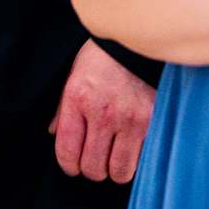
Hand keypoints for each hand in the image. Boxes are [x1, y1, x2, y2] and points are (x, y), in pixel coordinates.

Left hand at [48, 40, 156, 182]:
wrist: (140, 37)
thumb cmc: (104, 56)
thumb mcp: (75, 74)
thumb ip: (64, 109)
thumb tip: (54, 134)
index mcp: (78, 99)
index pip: (67, 152)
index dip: (69, 166)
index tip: (73, 165)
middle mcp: (103, 112)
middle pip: (93, 169)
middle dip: (92, 169)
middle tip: (96, 159)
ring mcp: (130, 119)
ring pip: (119, 171)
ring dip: (116, 169)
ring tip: (116, 156)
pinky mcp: (153, 121)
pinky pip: (143, 159)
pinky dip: (137, 159)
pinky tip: (134, 146)